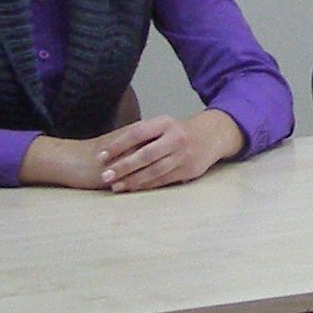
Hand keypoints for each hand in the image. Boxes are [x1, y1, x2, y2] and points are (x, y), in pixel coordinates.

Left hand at [97, 110, 244, 192]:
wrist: (211, 136)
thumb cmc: (178, 132)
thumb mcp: (163, 126)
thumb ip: (142, 135)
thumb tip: (111, 148)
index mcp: (165, 123)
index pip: (137, 133)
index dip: (118, 145)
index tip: (101, 156)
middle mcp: (176, 138)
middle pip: (146, 155)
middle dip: (123, 167)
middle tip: (105, 175)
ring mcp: (184, 155)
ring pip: (155, 171)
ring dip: (133, 180)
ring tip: (115, 186)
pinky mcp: (189, 170)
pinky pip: (164, 180)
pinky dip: (147, 185)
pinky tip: (133, 189)